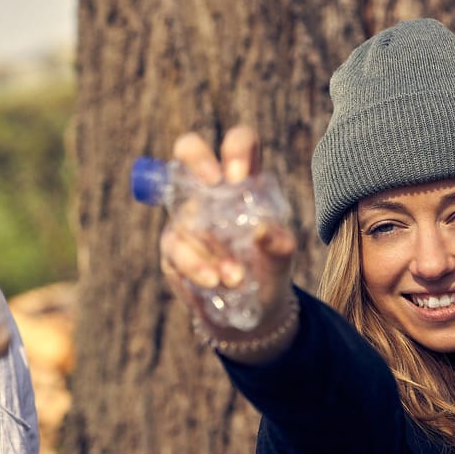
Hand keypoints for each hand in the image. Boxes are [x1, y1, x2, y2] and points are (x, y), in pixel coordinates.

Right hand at [159, 126, 297, 361]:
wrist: (252, 309)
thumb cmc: (269, 269)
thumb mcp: (281, 258)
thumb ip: (278, 243)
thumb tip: (262, 231)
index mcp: (244, 181)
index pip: (239, 143)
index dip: (235, 148)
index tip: (239, 177)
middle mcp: (210, 191)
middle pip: (189, 149)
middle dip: (196, 157)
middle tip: (210, 182)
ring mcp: (187, 215)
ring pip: (183, 211)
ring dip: (208, 245)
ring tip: (235, 277)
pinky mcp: (172, 244)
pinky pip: (175, 245)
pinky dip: (196, 265)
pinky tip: (214, 281)